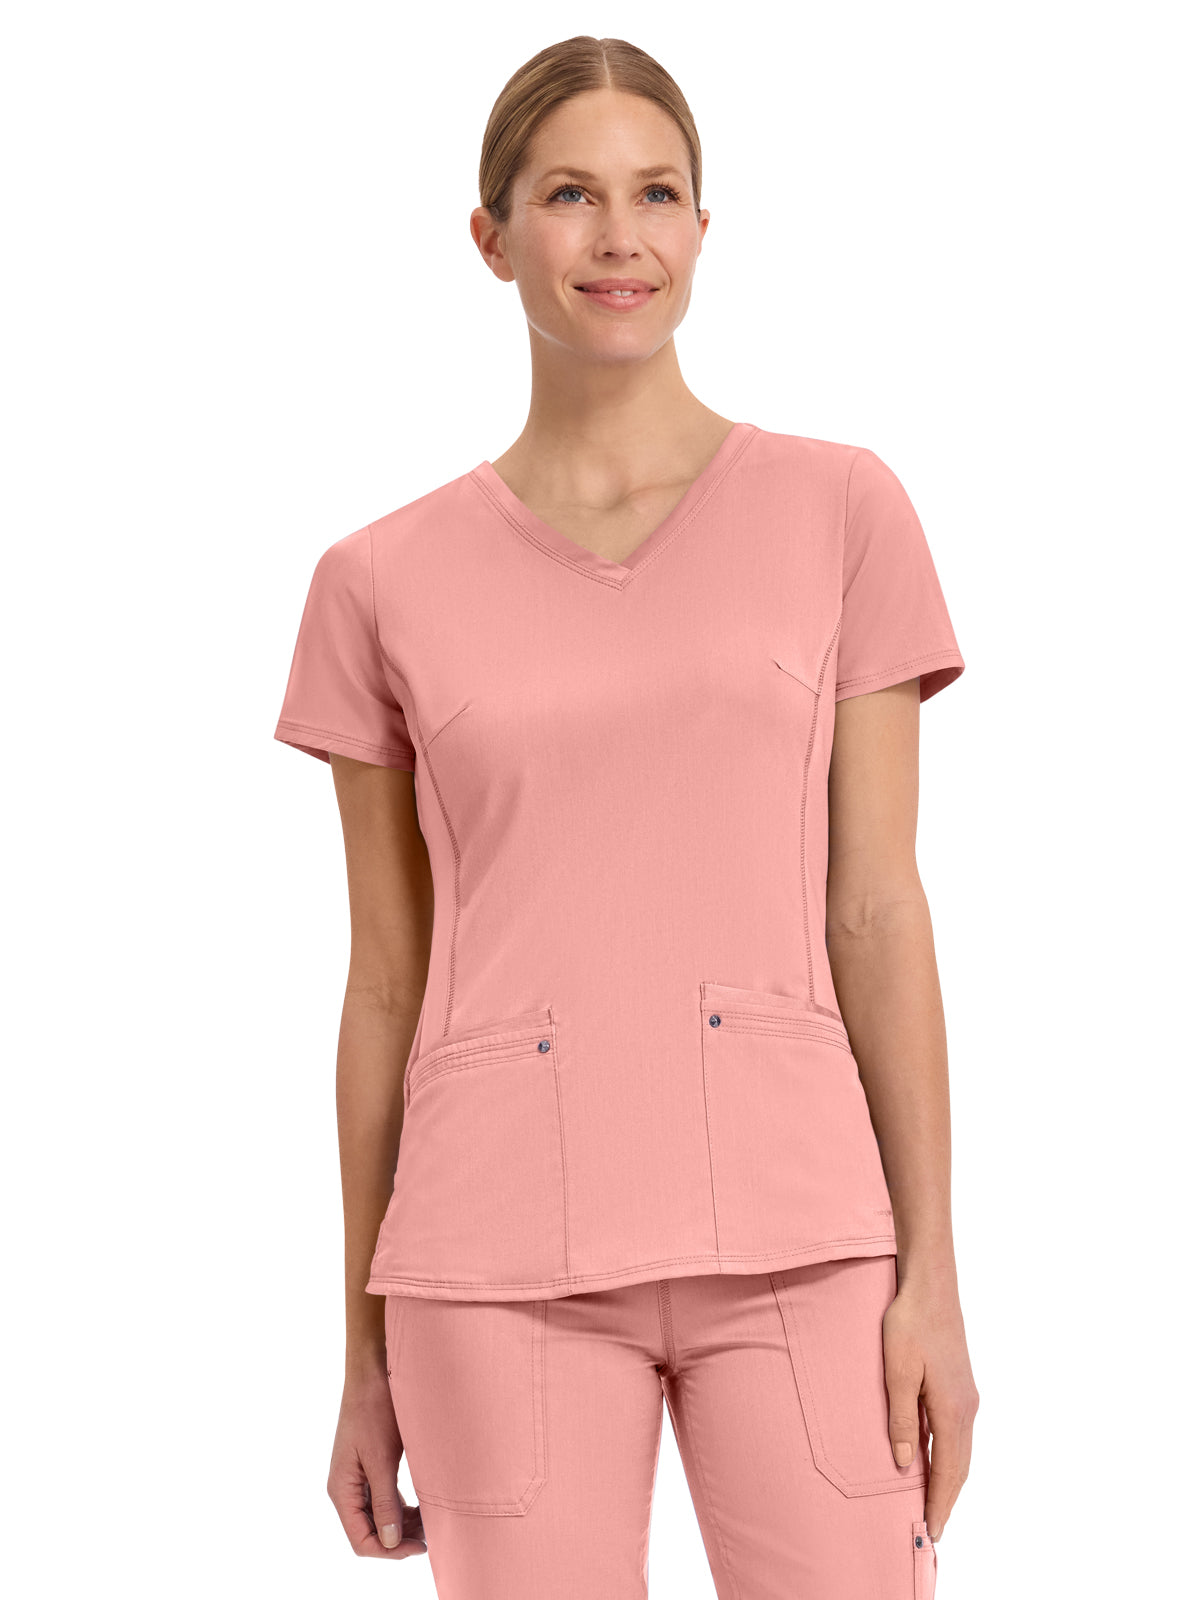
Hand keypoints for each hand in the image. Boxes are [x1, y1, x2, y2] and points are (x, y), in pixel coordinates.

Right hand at [327, 1364, 426, 1558]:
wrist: (373, 1370)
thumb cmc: (374, 1408)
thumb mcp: (381, 1458)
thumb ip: (384, 1501)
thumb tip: (390, 1541)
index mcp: (342, 1489)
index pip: (361, 1540)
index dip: (390, 1551)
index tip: (421, 1546)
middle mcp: (346, 1488)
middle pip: (369, 1532)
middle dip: (398, 1539)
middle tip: (431, 1535)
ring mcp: (356, 1477)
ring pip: (378, 1517)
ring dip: (402, 1524)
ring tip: (429, 1522)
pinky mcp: (369, 1466)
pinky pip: (382, 1499)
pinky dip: (401, 1508)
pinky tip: (420, 1507)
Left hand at [882, 1265, 978, 1541]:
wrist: (932, 1286)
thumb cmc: (910, 1323)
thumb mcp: (897, 1372)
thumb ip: (901, 1419)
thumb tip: (904, 1466)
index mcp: (952, 1410)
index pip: (948, 1471)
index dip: (940, 1504)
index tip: (931, 1532)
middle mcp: (966, 1408)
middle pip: (959, 1467)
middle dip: (947, 1499)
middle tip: (932, 1529)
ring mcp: (966, 1396)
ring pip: (960, 1450)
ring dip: (949, 1479)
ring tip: (933, 1503)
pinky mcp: (960, 1385)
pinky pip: (956, 1432)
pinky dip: (948, 1455)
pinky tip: (932, 1458)